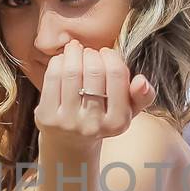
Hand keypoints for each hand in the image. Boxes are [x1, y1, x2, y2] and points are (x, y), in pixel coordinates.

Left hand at [34, 39, 155, 147]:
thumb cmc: (103, 117)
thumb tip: (142, 81)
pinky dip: (58, 61)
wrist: (70, 141)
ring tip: (76, 49)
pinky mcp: (47, 117)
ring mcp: (67, 122)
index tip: (106, 53)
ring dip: (74, 52)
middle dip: (91, 53)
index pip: (117, 74)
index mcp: (118, 122)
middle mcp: (93, 125)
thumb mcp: (128, 110)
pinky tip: (63, 60)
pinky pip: (53, 77)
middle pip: (94, 70)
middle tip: (89, 52)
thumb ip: (143, 96)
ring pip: (71, 71)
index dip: (110, 55)